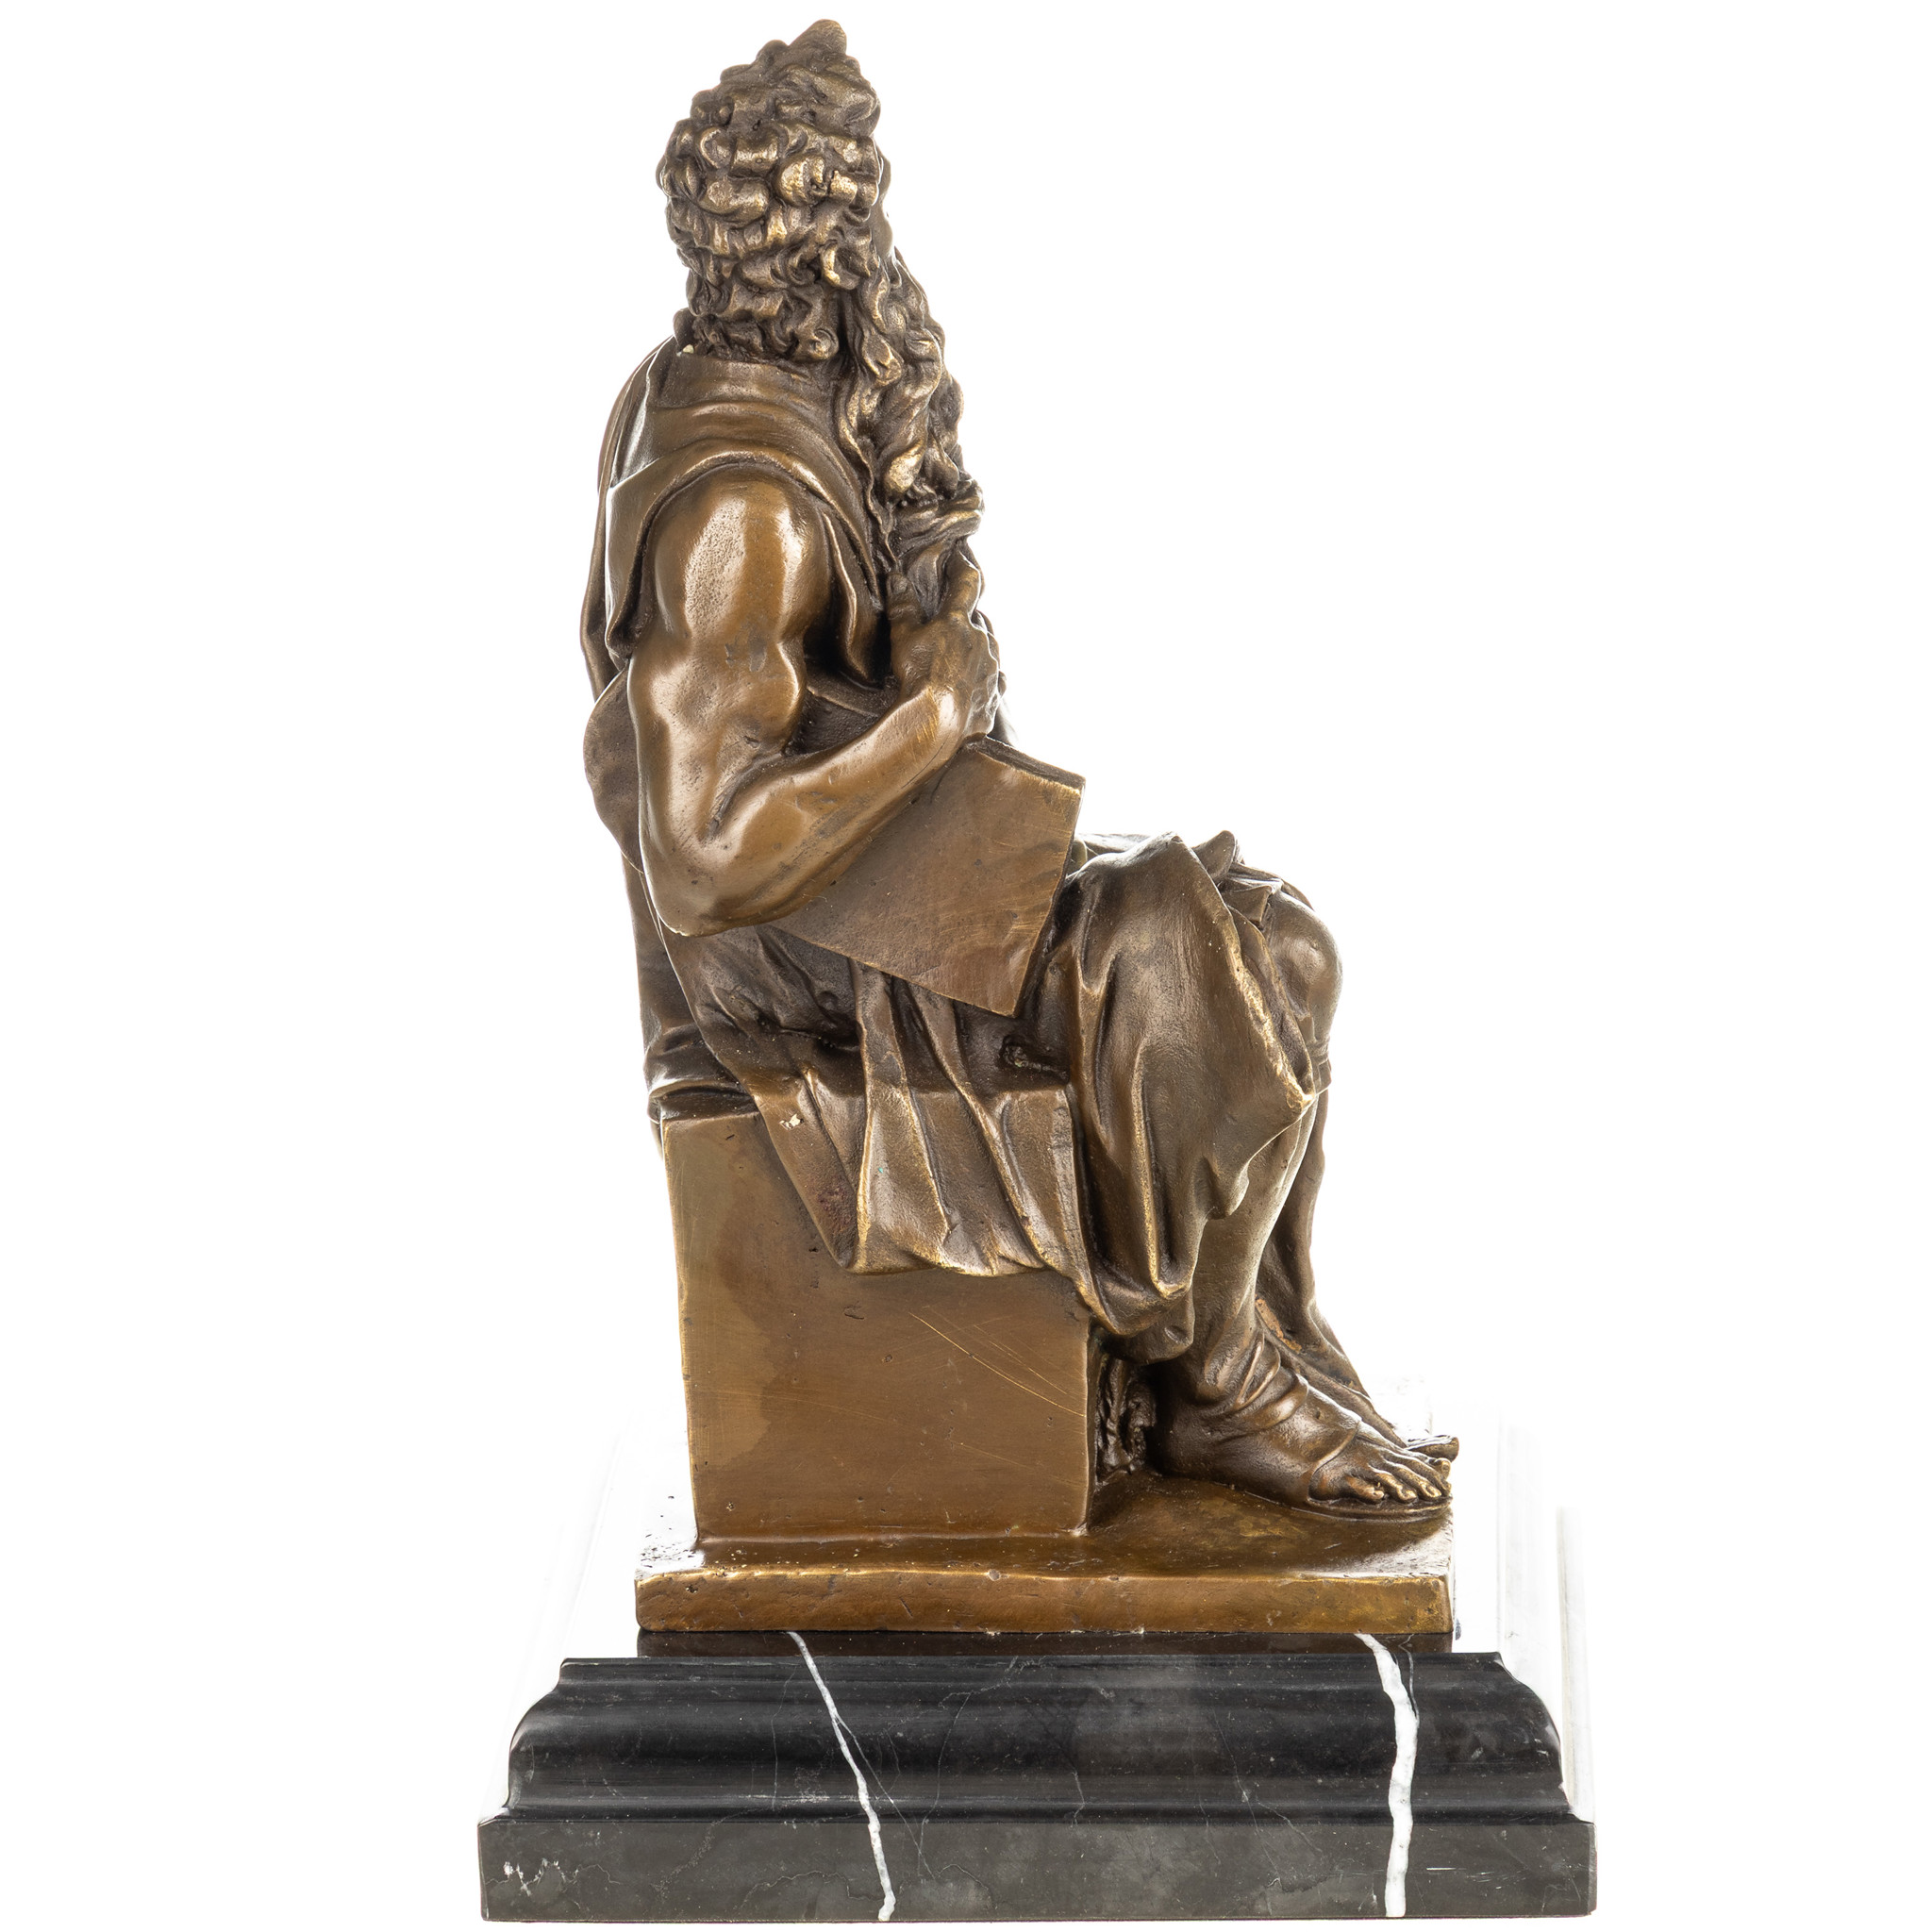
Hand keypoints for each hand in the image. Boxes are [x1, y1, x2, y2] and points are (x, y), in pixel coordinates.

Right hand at [887, 550, 1001, 741]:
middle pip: (980, 620)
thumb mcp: (903, 637)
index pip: (966, 583)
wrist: (936, 723)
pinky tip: (975, 685)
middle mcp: (982, 642)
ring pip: (989, 649)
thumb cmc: (917, 676)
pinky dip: (984, 680)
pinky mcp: (993, 698)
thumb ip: (902, 607)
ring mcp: (992, 670)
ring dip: (977, 647)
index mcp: (959, 622)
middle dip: (968, 616)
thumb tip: (897, 579)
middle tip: (953, 618)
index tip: (958, 556)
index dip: (962, 566)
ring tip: (959, 654)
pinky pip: (994, 683)